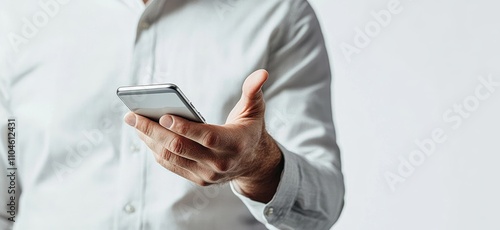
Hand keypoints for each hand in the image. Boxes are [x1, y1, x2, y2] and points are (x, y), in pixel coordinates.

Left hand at [124, 70, 282, 201]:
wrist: (253, 162)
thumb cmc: (250, 129)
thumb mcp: (255, 109)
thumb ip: (254, 90)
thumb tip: (262, 73)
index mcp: (235, 144)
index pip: (207, 137)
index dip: (185, 127)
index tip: (163, 114)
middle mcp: (220, 163)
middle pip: (181, 148)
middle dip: (153, 131)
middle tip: (132, 116)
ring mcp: (207, 174)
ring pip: (171, 157)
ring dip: (149, 140)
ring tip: (134, 122)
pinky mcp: (197, 179)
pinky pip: (171, 165)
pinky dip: (156, 150)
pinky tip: (145, 135)